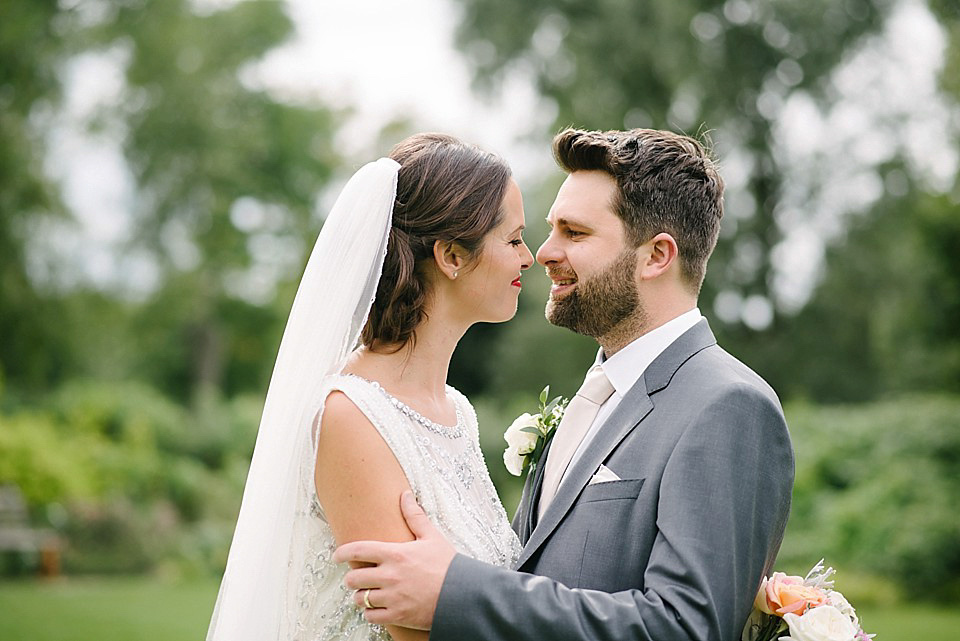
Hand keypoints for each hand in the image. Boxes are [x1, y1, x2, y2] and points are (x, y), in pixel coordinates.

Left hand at [333, 490, 455, 629]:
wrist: (463, 595)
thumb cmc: (448, 565)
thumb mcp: (432, 537)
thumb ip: (414, 516)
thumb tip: (405, 495)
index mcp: (396, 554)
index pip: (359, 550)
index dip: (343, 552)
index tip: (337, 555)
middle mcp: (390, 576)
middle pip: (354, 578)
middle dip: (352, 577)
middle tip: (356, 577)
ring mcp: (392, 598)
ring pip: (360, 598)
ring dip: (360, 595)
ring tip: (367, 593)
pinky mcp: (397, 615)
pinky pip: (371, 616)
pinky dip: (370, 612)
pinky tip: (377, 607)